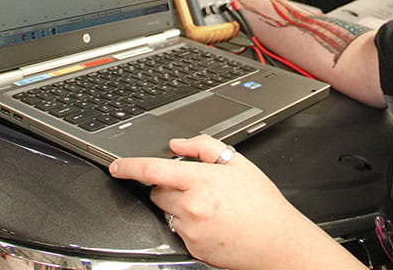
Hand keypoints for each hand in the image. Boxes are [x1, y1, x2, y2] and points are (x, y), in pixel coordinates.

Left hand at [109, 135, 362, 269]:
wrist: (276, 241)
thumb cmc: (262, 203)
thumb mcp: (238, 164)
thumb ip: (204, 147)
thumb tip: (179, 144)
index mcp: (202, 181)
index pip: (154, 170)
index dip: (130, 166)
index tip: (116, 166)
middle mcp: (191, 207)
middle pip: (158, 191)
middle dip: (169, 185)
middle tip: (196, 185)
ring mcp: (190, 230)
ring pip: (167, 211)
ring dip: (178, 205)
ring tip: (210, 206)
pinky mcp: (191, 248)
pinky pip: (178, 231)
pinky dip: (188, 224)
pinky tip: (212, 222)